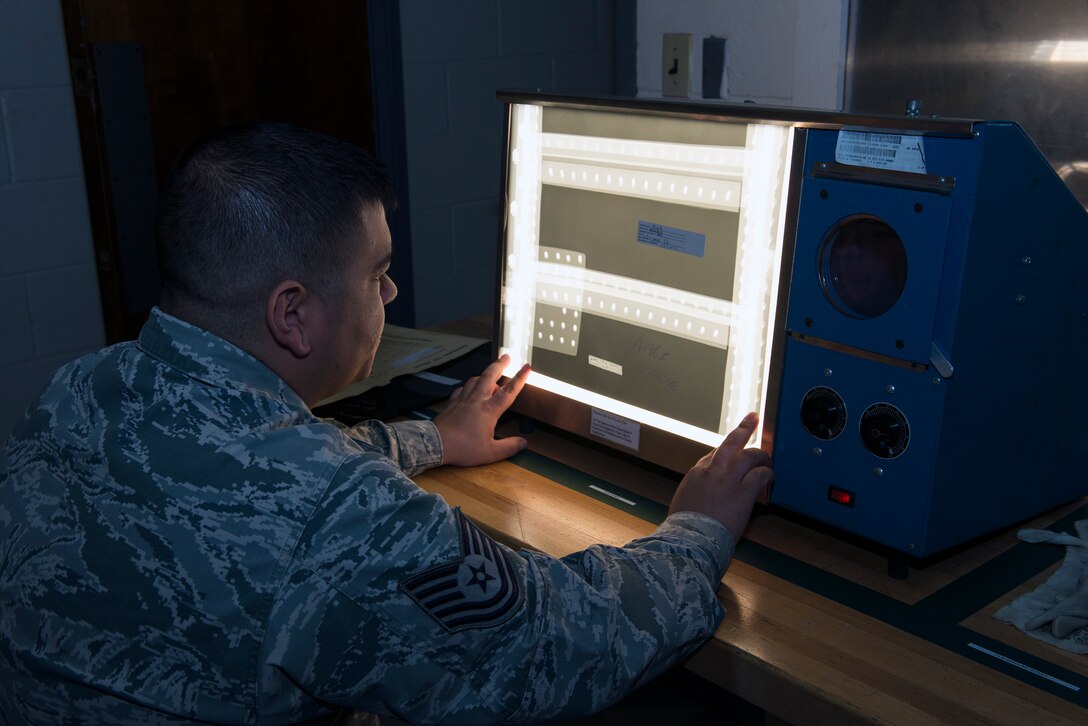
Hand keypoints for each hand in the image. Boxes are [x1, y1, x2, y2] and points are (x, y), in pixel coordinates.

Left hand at [434, 354, 530, 466]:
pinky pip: (461, 389)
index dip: (519, 379)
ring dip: (484, 374)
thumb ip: (509, 447)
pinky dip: (468, 385)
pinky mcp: (451, 403)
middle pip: (489, 376)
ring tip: (490, 373)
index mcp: (488, 411)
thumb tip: (523, 443)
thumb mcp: (490, 452)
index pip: (508, 391)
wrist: (435, 444)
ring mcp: (462, 399)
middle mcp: (476, 400)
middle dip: (499, 364)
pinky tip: (469, 388)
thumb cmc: (463, 448)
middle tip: (506, 356)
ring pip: (475, 380)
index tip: (526, 367)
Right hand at [668, 412, 772, 538]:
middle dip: (744, 428)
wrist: (689, 538)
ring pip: (749, 455)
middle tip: (753, 417)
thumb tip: (702, 493)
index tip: (735, 449)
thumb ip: (696, 490)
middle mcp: (713, 470)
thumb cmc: (684, 526)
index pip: (716, 452)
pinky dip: (767, 474)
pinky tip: (771, 476)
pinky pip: (760, 476)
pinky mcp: (743, 494)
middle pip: (732, 442)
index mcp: (698, 472)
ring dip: (761, 455)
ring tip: (767, 458)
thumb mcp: (684, 499)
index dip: (729, 450)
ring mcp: (729, 480)